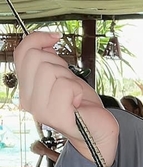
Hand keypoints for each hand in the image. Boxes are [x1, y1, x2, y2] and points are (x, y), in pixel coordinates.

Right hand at [15, 32, 118, 164]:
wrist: (97, 128)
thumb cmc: (81, 104)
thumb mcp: (63, 75)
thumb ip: (50, 60)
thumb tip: (46, 39)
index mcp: (27, 89)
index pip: (21, 53)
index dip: (37, 38)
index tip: (55, 38)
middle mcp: (28, 100)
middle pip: (35, 58)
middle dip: (58, 63)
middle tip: (68, 81)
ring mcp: (39, 110)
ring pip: (49, 70)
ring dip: (69, 78)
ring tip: (73, 94)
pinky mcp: (55, 116)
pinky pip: (65, 86)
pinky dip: (77, 90)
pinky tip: (78, 102)